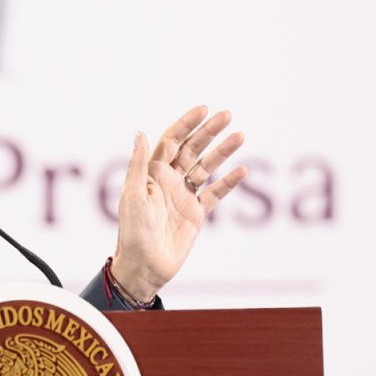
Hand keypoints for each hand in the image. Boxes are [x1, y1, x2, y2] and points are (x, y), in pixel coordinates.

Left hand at [112, 106, 248, 300]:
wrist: (145, 265)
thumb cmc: (133, 231)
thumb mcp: (133, 195)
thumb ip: (139, 164)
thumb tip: (142, 133)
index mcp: (151, 173)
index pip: (171, 141)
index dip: (186, 124)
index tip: (204, 109)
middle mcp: (168, 181)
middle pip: (192, 149)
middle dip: (208, 131)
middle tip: (227, 115)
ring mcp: (183, 196)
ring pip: (206, 167)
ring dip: (222, 151)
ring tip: (240, 135)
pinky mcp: (196, 213)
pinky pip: (215, 193)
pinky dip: (228, 182)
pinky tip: (242, 169)